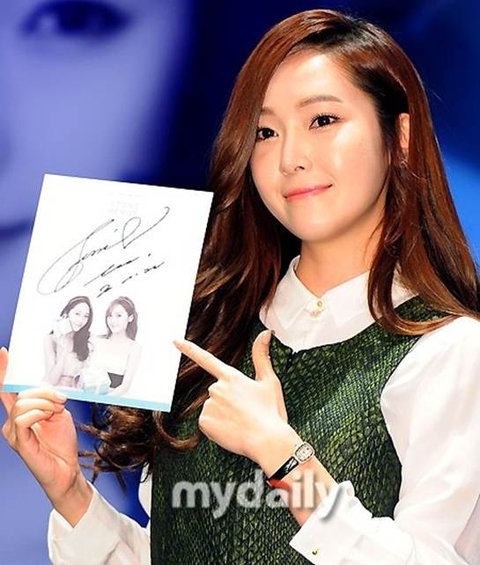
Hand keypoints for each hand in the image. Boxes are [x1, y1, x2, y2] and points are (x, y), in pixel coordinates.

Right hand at [0, 347, 91, 524]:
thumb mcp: (58, 413)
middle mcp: (13, 422)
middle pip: (22, 394)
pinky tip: (47, 416)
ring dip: (45, 403)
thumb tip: (45, 391)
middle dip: (45, 392)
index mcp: (22, 413)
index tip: (4, 352)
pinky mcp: (20, 443)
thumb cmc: (61, 443)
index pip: (8, 390)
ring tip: (56, 412)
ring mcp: (14, 433)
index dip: (4, 371)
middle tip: (61, 401)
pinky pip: (23, 419)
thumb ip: (48, 400)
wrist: (67, 469)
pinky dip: (39, 413)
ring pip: (23, 404)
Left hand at [174, 330, 290, 464]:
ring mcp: (209, 405)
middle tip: (247, 413)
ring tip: (242, 424)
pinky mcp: (204, 422)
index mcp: (232, 377)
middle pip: (217, 393)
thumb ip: (262, 356)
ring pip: (212, 409)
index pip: (207, 359)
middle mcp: (217, 388)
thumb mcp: (270, 381)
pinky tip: (231, 431)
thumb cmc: (271, 413)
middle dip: (228, 403)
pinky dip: (217, 429)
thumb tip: (265, 333)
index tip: (175, 341)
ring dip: (224, 416)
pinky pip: (207, 424)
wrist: (267, 441)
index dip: (189, 350)